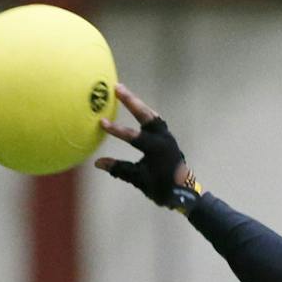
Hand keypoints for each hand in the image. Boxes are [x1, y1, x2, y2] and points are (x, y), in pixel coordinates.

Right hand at [96, 85, 201, 208]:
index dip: (117, 130)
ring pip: (151, 114)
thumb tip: (98, 163)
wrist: (184, 193)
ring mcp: (166, 135)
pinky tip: (135, 107)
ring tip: (123, 92)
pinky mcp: (166, 136)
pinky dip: (144, 112)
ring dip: (138, 104)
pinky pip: (154, 119)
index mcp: (157, 149)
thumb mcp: (139, 180)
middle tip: (117, 88)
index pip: (134, 137)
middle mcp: (163, 138)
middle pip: (146, 115)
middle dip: (131, 101)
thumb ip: (119, 169)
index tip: (102, 123)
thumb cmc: (161, 188)